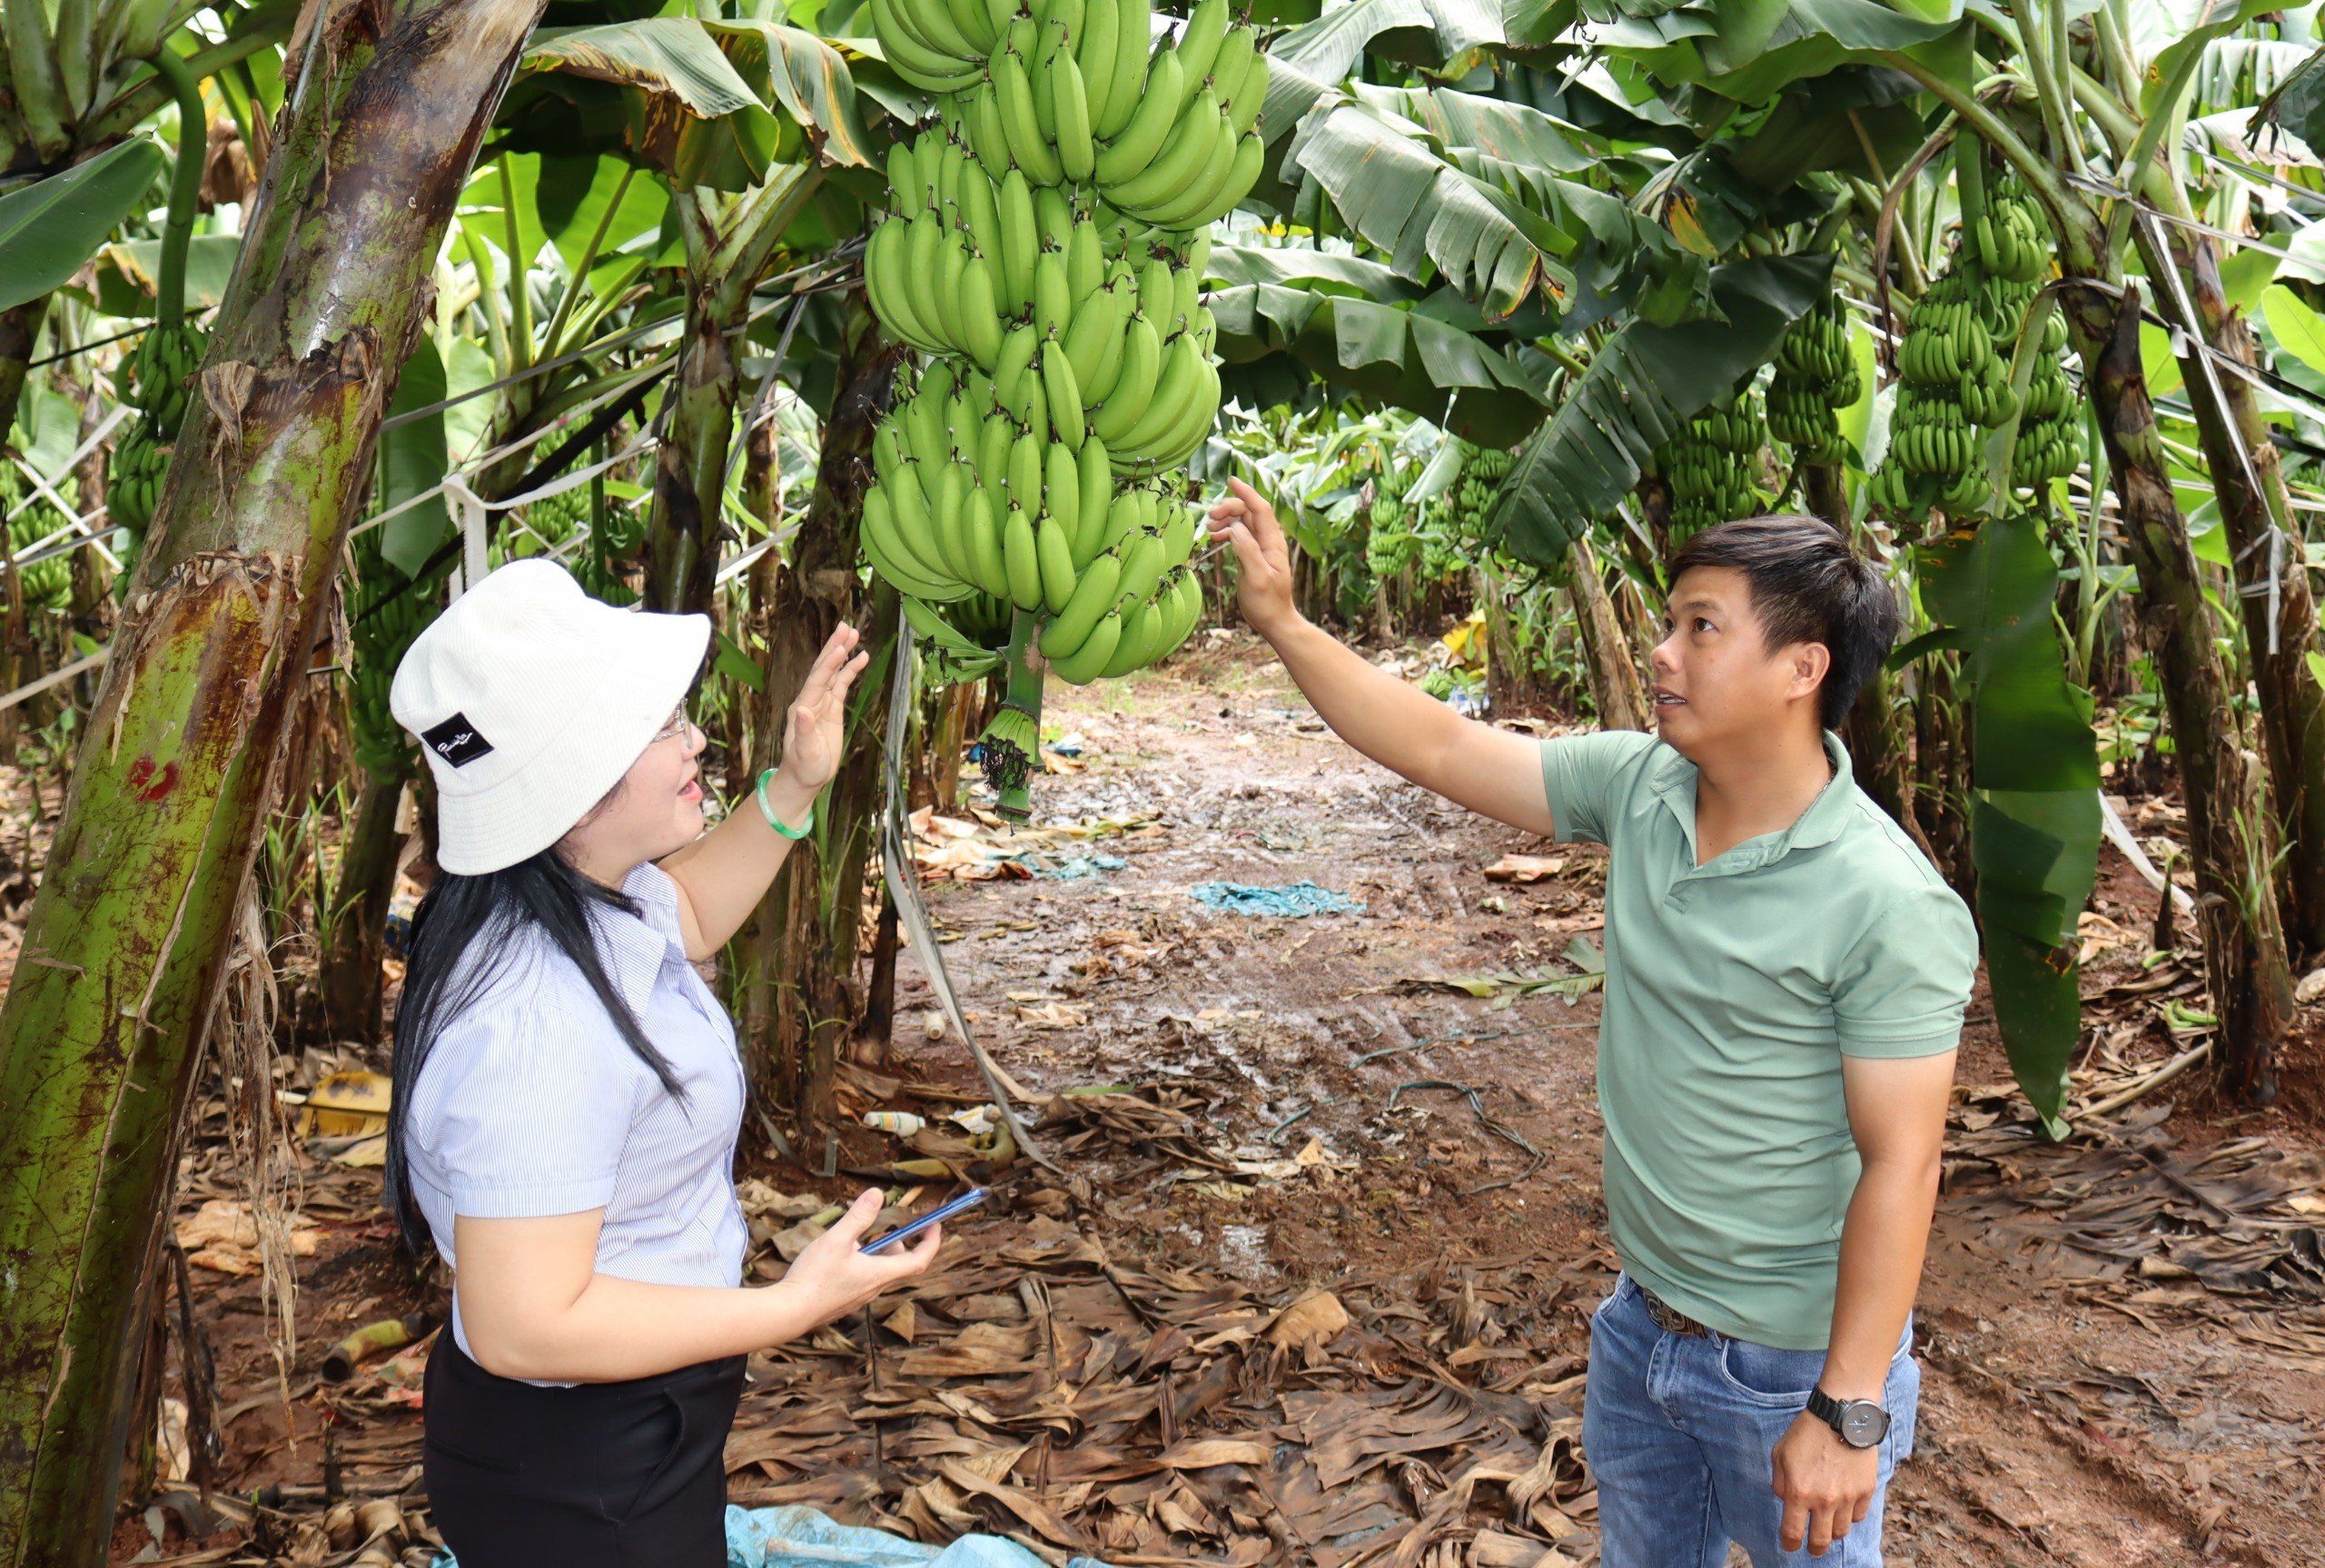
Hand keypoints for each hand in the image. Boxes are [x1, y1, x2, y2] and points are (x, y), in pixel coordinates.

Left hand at [776, 624, 870, 793]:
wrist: (804, 777)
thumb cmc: (803, 767)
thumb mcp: (805, 752)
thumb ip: (804, 731)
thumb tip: (804, 710)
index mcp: (803, 707)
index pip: (818, 680)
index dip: (829, 663)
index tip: (841, 647)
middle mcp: (811, 699)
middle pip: (823, 668)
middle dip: (834, 647)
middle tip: (846, 627)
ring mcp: (822, 702)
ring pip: (833, 672)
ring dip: (842, 653)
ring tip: (854, 633)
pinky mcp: (832, 708)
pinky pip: (842, 684)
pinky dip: (850, 670)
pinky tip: (861, 657)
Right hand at [777, 1189, 939, 1329]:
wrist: (789, 1313)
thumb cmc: (814, 1278)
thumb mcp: (837, 1240)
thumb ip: (858, 1217)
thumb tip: (877, 1194)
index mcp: (879, 1274)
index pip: (919, 1260)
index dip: (931, 1241)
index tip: (935, 1225)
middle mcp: (874, 1288)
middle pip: (898, 1265)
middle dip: (899, 1244)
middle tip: (892, 1228)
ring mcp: (859, 1298)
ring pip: (878, 1272)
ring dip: (877, 1254)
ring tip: (858, 1239)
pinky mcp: (844, 1302)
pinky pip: (862, 1281)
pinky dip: (862, 1265)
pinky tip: (839, 1258)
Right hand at [1205, 477, 1297, 638]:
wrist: (1274, 621)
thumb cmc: (1267, 603)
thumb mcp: (1256, 578)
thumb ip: (1246, 551)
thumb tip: (1234, 528)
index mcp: (1272, 542)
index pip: (1260, 509)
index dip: (1246, 493)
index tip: (1231, 480)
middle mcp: (1268, 541)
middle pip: (1249, 512)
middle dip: (1229, 508)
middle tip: (1210, 518)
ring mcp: (1260, 547)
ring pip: (1242, 522)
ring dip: (1226, 520)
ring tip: (1209, 530)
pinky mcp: (1252, 555)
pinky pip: (1239, 534)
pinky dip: (1226, 532)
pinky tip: (1215, 538)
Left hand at [1771, 1409, 1880, 1554]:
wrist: (1841, 1415)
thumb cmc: (1806, 1432)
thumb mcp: (1780, 1454)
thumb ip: (1779, 1482)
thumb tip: (1785, 1500)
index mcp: (1798, 1492)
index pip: (1793, 1532)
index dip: (1790, 1544)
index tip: (1790, 1547)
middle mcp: (1824, 1500)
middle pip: (1821, 1541)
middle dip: (1814, 1549)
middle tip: (1813, 1548)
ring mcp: (1848, 1497)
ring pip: (1841, 1531)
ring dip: (1833, 1531)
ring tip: (1828, 1525)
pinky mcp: (1866, 1491)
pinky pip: (1858, 1516)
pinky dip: (1850, 1516)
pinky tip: (1844, 1507)